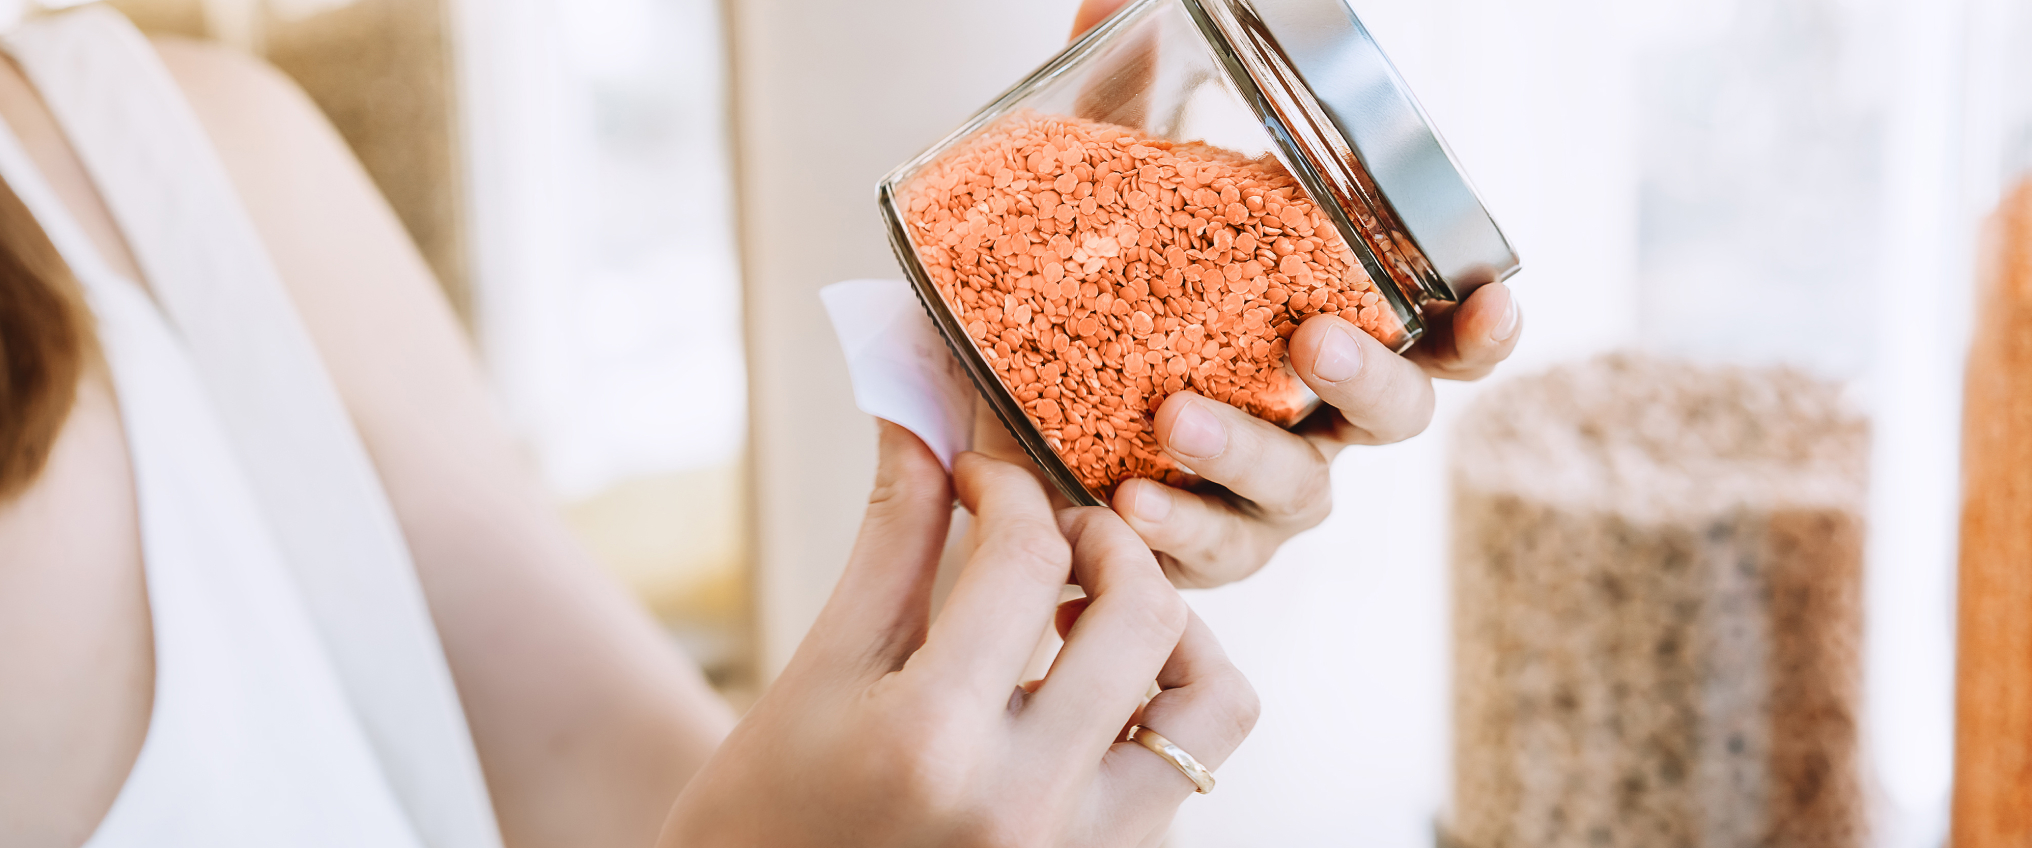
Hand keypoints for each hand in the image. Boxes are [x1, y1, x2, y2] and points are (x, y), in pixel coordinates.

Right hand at [660, 424, 1258, 846]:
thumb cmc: (768, 805)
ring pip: (1213, 704)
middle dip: (1105, 538)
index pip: (1023, 560)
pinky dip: (1166, 709)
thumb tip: (922, 419)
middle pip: (1143, 613)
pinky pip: (1193, 771)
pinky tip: (1093, 688)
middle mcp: (1024, 803)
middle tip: (1051, 530)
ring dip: (1173, 631)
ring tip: (1095, 615)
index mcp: (929, 739)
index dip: (1006, 486)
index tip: (978, 476)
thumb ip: (892, 541)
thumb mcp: (819, 668)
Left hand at [1065, 0, 1523, 587]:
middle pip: (1391, 420)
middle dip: (1366, 382)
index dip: (1480, 330)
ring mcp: (1263, 497)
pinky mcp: (1197, 553)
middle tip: (1311, 343)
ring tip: (1173, 417)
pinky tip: (1123, 497)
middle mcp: (1314, 419)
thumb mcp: (1099, 201)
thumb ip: (1127, 108)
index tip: (1492, 302)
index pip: (1435, 338)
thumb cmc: (1083, 304)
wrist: (990, 417)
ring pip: (1299, 494)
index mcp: (1325, 330)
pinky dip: (1176, 528)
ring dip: (1248, 454)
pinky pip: (1212, 557)